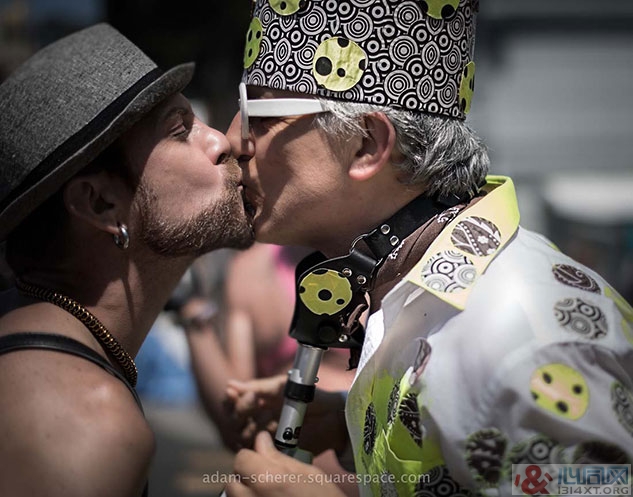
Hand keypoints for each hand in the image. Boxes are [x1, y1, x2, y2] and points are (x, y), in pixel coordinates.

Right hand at [225, 375, 347, 454]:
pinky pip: (255, 451)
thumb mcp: (282, 387)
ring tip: (269, 413)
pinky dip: (259, 441)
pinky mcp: (272, 450)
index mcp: (255, 402)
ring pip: (240, 437)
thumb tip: (230, 385)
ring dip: (250, 425)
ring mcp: (262, 436)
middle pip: (232, 421)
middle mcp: (255, 419)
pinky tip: (272, 430)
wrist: (332, 416)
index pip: (231, 403)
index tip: (238, 394)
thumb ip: (258, 387)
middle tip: (255, 400)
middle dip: (240, 411)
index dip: (230, 400)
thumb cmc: (309, 397)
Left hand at [225, 432, 346, 496]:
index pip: (241, 459)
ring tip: (268, 494)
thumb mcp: (308, 473)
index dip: (252, 457)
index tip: (264, 458)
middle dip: (246, 477)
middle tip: (267, 479)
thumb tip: (261, 439)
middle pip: (232, 482)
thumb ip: (278, 457)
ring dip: (246, 493)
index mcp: (266, 480)